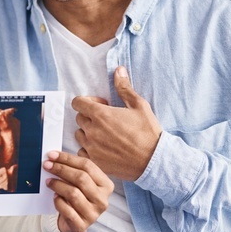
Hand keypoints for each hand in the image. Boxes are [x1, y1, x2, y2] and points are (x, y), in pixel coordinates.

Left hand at [43, 151, 113, 231]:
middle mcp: (102, 200)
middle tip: (47, 165)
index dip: (68, 159)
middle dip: (61, 169)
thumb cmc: (77, 197)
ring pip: (73, 193)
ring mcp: (94, 214)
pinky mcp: (82, 226)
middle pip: (81, 178)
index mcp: (106, 185)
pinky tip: (54, 197)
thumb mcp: (80, 182)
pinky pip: (67, 210)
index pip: (87, 166)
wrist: (73, 222)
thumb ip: (74, 169)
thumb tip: (55, 156)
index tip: (52, 155)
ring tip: (48, 181)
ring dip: (58, 185)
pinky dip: (58, 202)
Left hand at [73, 66, 162, 181]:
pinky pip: (81, 151)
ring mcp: (91, 147)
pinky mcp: (94, 161)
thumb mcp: (138, 105)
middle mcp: (92, 130)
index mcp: (100, 114)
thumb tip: (118, 70)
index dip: (87, 101)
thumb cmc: (147, 132)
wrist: (153, 159)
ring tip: (105, 134)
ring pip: (79, 135)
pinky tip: (103, 148)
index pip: (77, 102)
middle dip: (89, 116)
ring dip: (88, 132)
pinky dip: (89, 149)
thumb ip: (124, 87)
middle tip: (107, 120)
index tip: (100, 105)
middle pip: (79, 118)